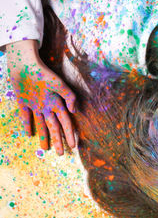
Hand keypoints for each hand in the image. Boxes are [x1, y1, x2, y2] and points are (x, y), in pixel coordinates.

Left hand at [6, 40, 75, 154]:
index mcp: (57, 102)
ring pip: (41, 125)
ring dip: (44, 136)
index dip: (70, 134)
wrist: (24, 64)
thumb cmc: (43, 73)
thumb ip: (69, 96)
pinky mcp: (23, 102)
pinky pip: (26, 117)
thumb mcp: (59, 84)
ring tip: (45, 149)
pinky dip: (27, 125)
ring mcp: (35, 105)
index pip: (65, 123)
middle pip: (54, 127)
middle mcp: (47, 106)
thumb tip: (74, 111)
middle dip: (59, 141)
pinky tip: (29, 134)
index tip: (75, 146)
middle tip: (62, 153)